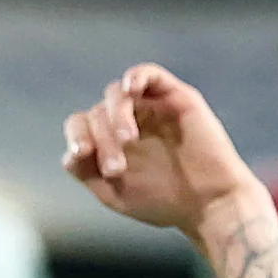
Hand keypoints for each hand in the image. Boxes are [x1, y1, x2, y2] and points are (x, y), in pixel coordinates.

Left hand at [62, 65, 261, 238]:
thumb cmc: (165, 203)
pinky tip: (129, 90)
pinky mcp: (175, 97)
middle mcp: (127, 119)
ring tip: (128, 141)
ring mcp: (150, 107)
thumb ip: (88, 173)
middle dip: (102, 141)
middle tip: (116, 169)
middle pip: (97, 114)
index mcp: (109, 140)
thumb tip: (67, 155)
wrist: (210, 204)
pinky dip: (135, 76)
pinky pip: (149, 73)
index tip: (82, 154)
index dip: (76, 135)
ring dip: (115, 116)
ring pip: (115, 94)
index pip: (81, 125)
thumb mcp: (115, 194)